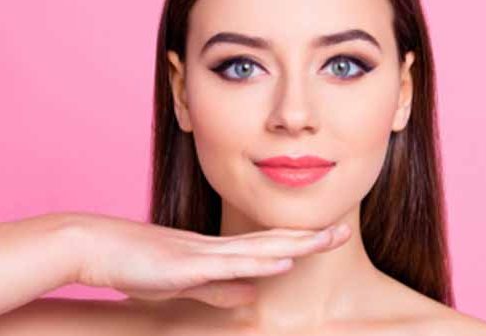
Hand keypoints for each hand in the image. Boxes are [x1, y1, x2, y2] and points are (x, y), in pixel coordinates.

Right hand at [67, 213, 350, 307]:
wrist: (97, 245)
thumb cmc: (138, 263)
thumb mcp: (186, 282)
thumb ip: (218, 289)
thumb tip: (252, 297)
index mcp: (219, 252)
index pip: (268, 245)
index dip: (299, 241)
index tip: (328, 236)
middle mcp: (218, 247)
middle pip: (273, 241)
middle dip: (311, 237)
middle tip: (344, 230)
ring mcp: (204, 253)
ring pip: (260, 248)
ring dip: (296, 243)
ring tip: (328, 238)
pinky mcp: (187, 264)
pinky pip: (229, 263)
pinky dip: (260, 260)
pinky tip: (283, 257)